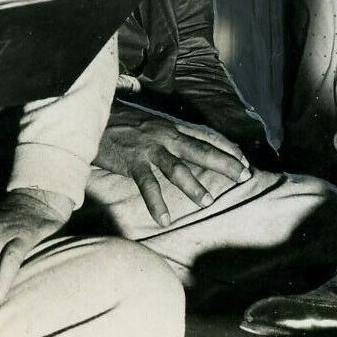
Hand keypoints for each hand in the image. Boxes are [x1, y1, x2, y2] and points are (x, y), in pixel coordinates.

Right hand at [94, 116, 250, 226]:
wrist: (92, 117)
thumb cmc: (119, 123)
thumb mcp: (149, 125)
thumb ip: (167, 135)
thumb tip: (186, 148)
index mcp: (170, 127)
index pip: (205, 137)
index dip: (226, 149)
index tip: (245, 161)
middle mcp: (164, 135)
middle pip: (200, 149)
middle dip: (223, 163)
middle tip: (244, 176)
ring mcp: (148, 148)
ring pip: (176, 168)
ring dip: (193, 185)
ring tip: (207, 202)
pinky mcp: (131, 161)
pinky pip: (147, 184)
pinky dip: (156, 203)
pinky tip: (165, 219)